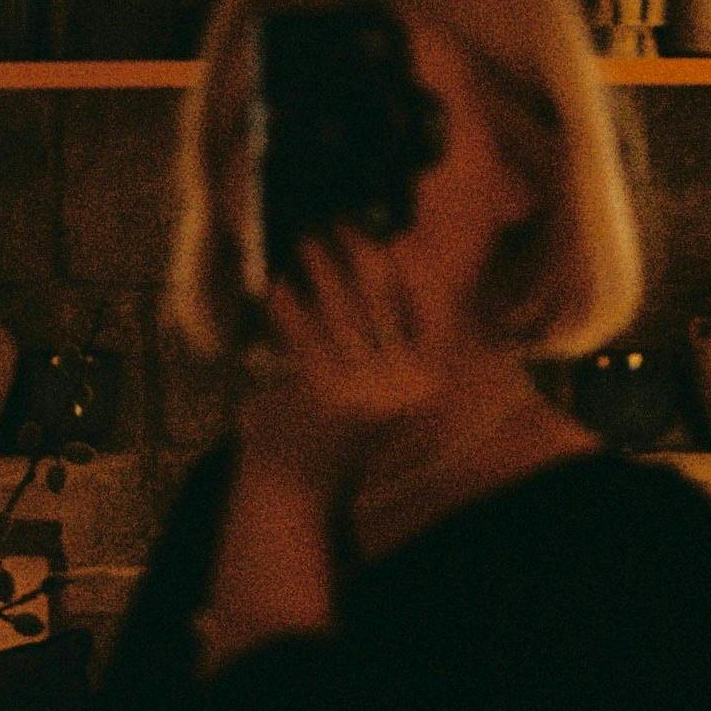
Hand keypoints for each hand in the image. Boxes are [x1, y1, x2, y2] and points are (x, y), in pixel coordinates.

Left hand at [236, 224, 456, 494]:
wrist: (301, 490)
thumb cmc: (339, 426)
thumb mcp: (383, 385)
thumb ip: (392, 333)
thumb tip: (386, 256)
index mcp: (432, 378)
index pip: (425, 304)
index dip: (402, 261)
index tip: (380, 228)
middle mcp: (410, 386)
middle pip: (384, 302)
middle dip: (357, 255)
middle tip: (336, 221)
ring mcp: (372, 392)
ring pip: (345, 314)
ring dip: (322, 271)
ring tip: (304, 242)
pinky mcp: (329, 397)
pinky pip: (308, 338)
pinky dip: (291, 309)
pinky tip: (277, 287)